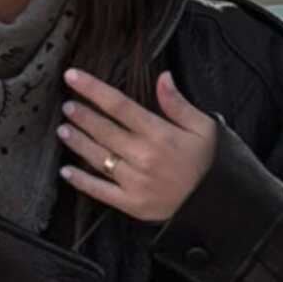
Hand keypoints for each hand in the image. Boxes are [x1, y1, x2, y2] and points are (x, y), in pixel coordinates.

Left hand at [57, 68, 216, 221]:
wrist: (218, 205)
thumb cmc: (211, 163)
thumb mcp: (204, 127)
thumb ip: (178, 103)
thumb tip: (162, 77)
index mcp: (159, 133)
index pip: (119, 105)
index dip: (93, 89)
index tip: (73, 76)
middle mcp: (143, 156)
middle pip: (103, 130)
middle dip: (81, 115)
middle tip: (67, 105)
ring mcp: (135, 181)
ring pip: (97, 157)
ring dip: (77, 142)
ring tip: (63, 129)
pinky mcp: (131, 203)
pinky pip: (100, 191)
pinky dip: (81, 181)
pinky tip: (66, 171)